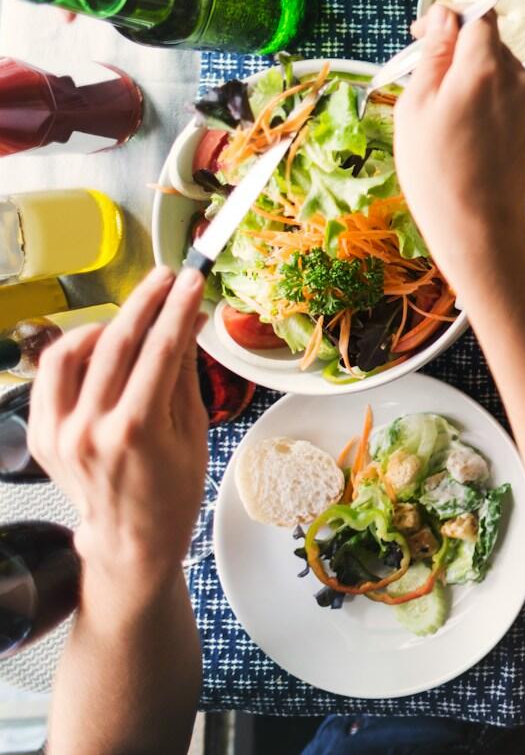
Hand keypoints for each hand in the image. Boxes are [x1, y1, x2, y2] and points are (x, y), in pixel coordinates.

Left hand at [27, 267, 208, 590]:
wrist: (131, 538)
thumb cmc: (173, 491)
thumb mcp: (193, 430)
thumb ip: (184, 371)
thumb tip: (190, 319)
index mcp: (137, 431)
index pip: (159, 350)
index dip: (177, 308)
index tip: (191, 279)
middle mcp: (90, 429)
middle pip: (115, 343)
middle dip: (145, 302)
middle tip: (166, 277)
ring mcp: (59, 433)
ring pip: (70, 352)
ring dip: (104, 324)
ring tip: (132, 315)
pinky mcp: (42, 434)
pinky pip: (51, 376)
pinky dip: (73, 351)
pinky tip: (98, 345)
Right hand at [393, 4, 524, 273]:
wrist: (478, 221)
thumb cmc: (436, 167)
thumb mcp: (417, 104)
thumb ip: (435, 52)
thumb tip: (444, 16)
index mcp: (485, 66)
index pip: (477, 14)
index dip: (448, 16)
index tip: (423, 34)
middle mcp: (518, 75)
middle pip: (488, 40)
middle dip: (458, 48)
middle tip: (426, 78)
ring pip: (500, 66)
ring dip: (474, 74)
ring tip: (447, 111)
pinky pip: (511, 90)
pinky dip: (490, 96)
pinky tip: (470, 126)